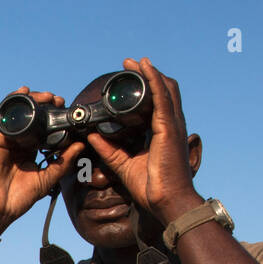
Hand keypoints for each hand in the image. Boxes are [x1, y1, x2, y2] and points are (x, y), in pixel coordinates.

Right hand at [0, 88, 84, 233]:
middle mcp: (18, 145)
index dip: (54, 118)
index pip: (42, 129)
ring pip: (18, 114)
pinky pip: (1, 118)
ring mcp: (6, 142)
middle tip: (58, 101)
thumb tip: (80, 145)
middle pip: (31, 118)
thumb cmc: (18, 199)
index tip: (67, 111)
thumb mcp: (47, 179)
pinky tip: (22, 93)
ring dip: (31, 101)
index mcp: (30, 152)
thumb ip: (63, 162)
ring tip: (45, 96)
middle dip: (45, 105)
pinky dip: (11, 104)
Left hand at [84, 57, 202, 224]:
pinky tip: (145, 68)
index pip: (156, 102)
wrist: (165, 201)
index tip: (129, 77)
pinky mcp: (169, 127)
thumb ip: (109, 150)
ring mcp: (172, 125)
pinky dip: (154, 79)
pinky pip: (162, 97)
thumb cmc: (151, 187)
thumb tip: (91, 137)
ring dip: (149, 72)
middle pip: (162, 90)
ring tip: (134, 62)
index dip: (145, 87)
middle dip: (147, 75)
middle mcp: (170, 125)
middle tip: (129, 65)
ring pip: (164, 88)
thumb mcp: (123, 164)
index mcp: (162, 132)